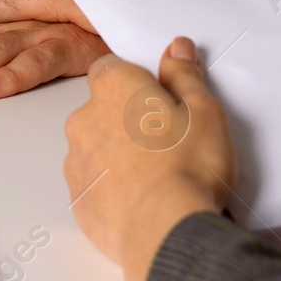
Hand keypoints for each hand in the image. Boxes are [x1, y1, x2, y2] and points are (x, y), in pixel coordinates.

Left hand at [64, 38, 233, 280]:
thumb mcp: (204, 111)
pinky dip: (112, 187)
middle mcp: (84, 118)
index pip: (113, 67)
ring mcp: (76, 160)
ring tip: (157, 175)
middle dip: (128, 119)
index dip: (138, 82)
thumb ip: (184, 75)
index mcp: (114, 88)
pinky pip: (94, 183)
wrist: (166, 231)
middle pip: (103, 108)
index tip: (162, 98)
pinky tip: (142, 198)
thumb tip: (177, 49)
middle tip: (167, 141)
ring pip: (96, 146)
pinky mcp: (78, 197)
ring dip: (118, 154)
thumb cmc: (188, 167)